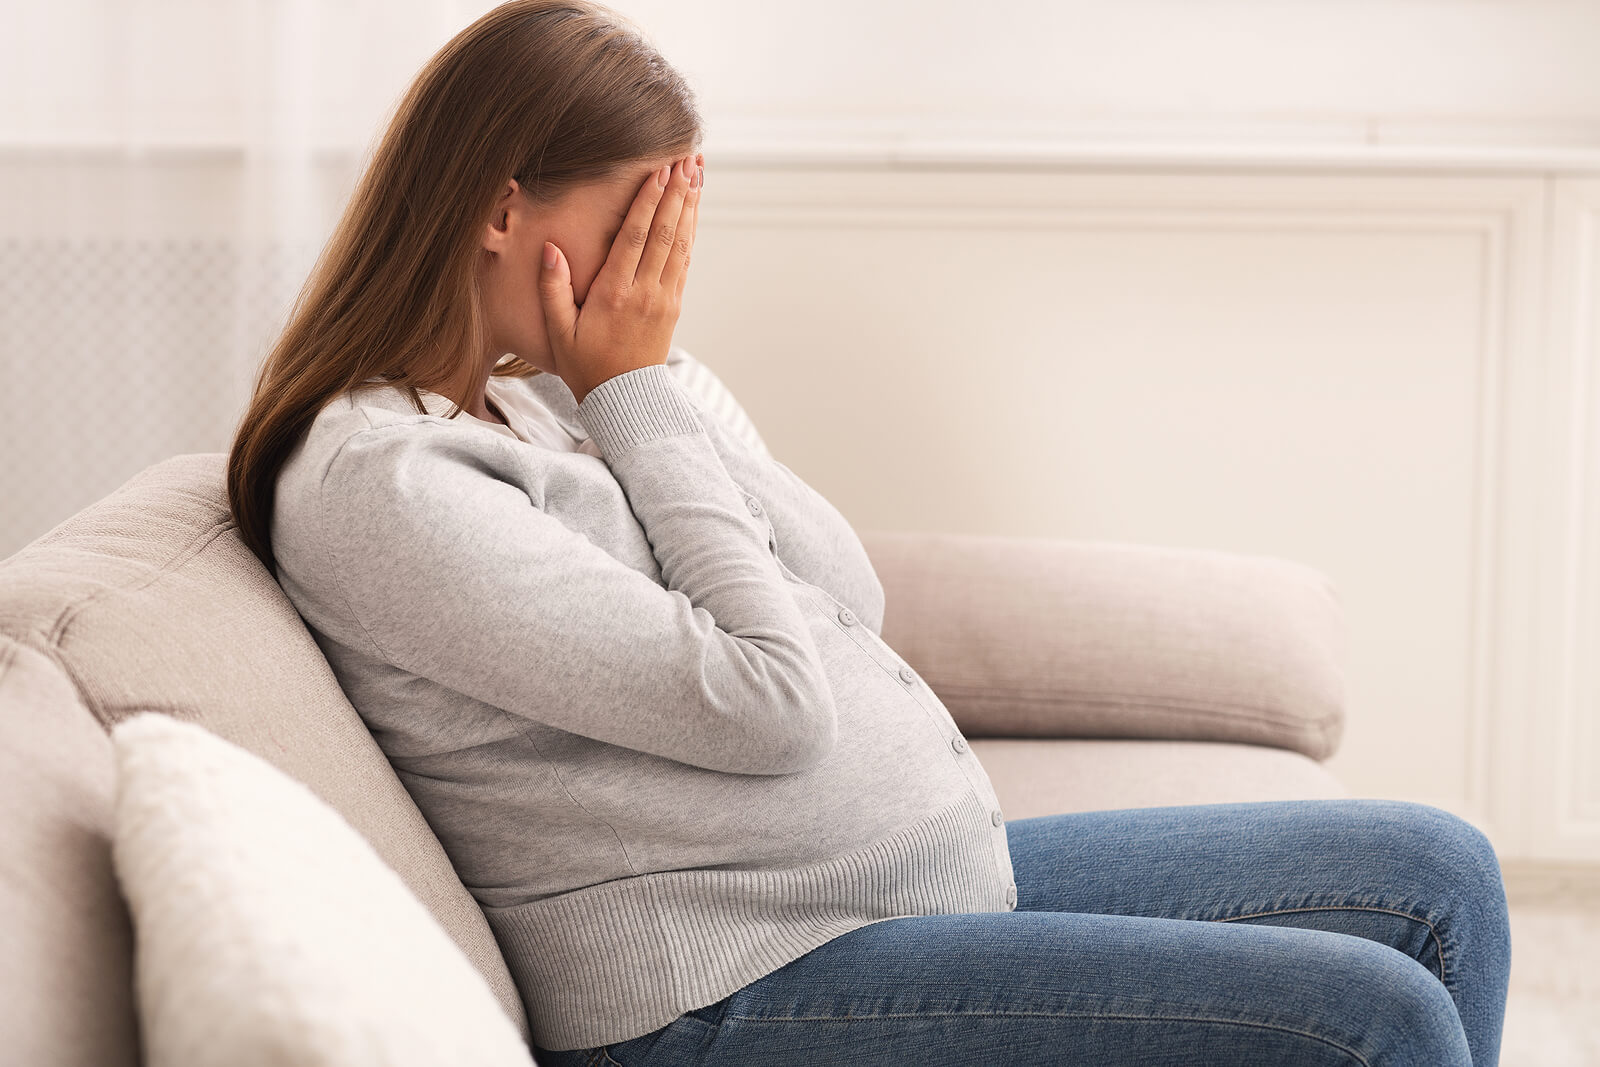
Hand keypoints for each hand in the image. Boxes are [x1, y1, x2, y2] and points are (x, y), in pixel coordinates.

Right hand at [538, 152, 702, 404]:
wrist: (624, 401)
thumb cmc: (585, 367)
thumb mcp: (558, 332)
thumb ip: (552, 289)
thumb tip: (550, 249)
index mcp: (614, 295)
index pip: (636, 238)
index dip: (650, 202)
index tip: (661, 171)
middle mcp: (645, 293)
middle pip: (665, 233)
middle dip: (677, 193)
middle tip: (687, 159)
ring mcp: (664, 299)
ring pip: (680, 244)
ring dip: (690, 207)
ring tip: (696, 174)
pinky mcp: (673, 306)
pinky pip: (684, 261)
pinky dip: (689, 232)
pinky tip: (692, 211)